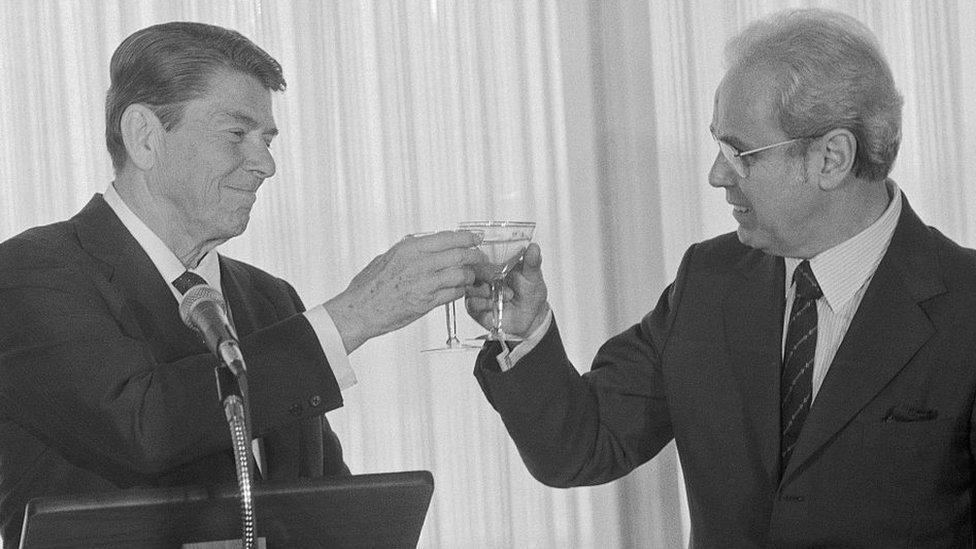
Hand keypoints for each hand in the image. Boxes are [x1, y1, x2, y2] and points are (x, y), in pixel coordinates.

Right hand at [325, 230, 484, 352]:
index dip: (467, 238)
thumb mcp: (387, 257)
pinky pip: (454, 293)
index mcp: (410, 248)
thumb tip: (423, 243)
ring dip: (470, 276)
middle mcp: (420, 263)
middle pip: (460, 255)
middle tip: (481, 258)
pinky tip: (458, 290)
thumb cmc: (369, 286)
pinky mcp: (428, 302)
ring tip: (470, 277)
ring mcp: (425, 283)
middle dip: (475, 257)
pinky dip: (460, 290)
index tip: (475, 238)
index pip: (448, 237)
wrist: (360, 310)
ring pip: (461, 274)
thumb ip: (408, 250)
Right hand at [465, 242, 548, 337]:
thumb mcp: (533, 277)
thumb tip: (534, 247)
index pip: (482, 254)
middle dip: (486, 274)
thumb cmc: (530, 294)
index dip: (485, 257)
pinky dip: (483, 303)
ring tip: (507, 295)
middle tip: (501, 280)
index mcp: (495, 264)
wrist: (531, 317)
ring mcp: (477, 291)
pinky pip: (471, 302)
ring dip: (486, 291)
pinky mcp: (475, 306)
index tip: (495, 262)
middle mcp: (483, 276)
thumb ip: (532, 263)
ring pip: (470, 286)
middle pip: (472, 269)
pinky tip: (495, 305)